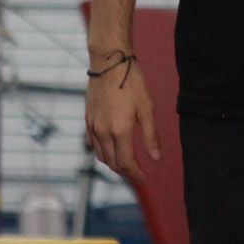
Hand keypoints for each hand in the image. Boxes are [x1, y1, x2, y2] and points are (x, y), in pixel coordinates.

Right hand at [85, 59, 160, 182]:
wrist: (109, 63)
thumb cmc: (131, 82)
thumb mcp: (147, 108)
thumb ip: (150, 135)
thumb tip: (156, 157)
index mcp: (120, 131)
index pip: (126, 163)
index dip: (135, 175)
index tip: (144, 179)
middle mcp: (103, 132)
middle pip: (112, 163)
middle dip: (125, 172)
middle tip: (137, 175)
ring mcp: (93, 126)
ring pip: (101, 155)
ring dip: (113, 164)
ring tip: (125, 164)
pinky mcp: (87, 119)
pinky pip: (92, 144)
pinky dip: (102, 152)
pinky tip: (110, 149)